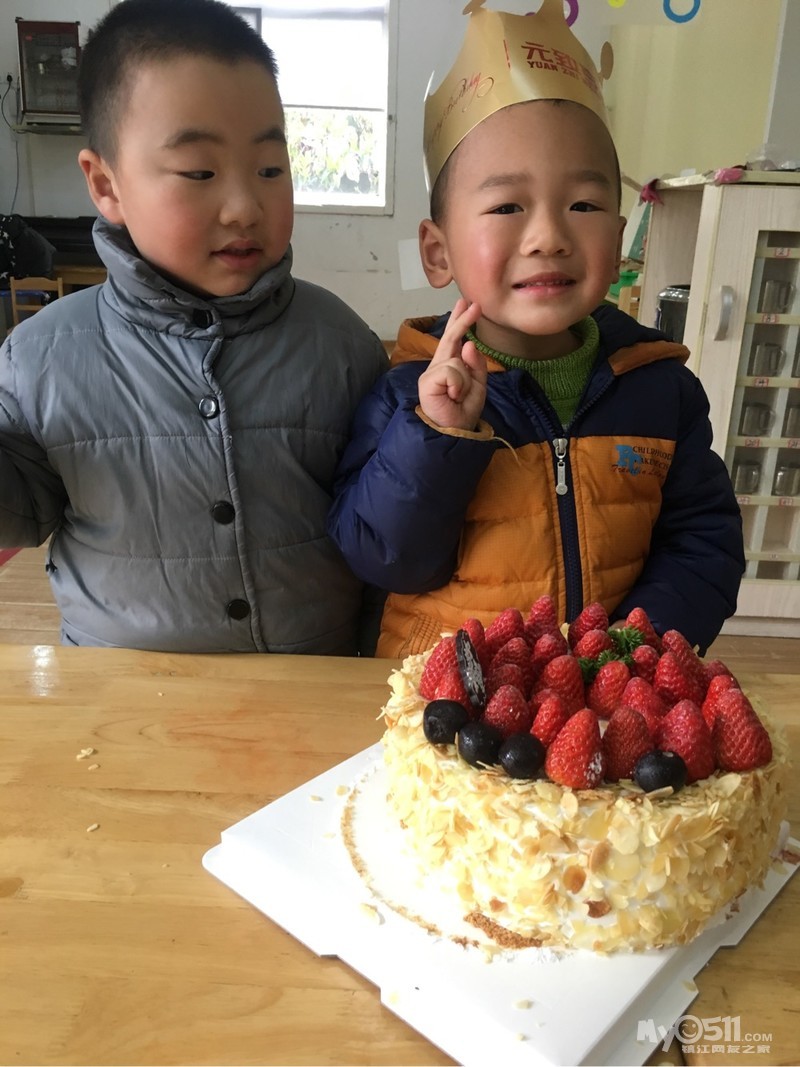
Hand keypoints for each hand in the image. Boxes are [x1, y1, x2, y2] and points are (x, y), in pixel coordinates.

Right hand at [418, 298, 487, 430]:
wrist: (454, 431)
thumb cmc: (464, 411)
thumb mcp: (478, 385)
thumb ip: (476, 365)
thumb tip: (469, 343)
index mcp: (450, 366)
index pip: (454, 340)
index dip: (459, 321)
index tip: (466, 304)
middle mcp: (439, 366)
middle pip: (450, 339)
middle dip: (462, 321)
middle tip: (474, 305)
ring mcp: (431, 373)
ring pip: (456, 360)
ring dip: (465, 380)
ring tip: (459, 396)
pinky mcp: (428, 381)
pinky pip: (451, 371)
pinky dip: (458, 384)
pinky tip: (453, 396)